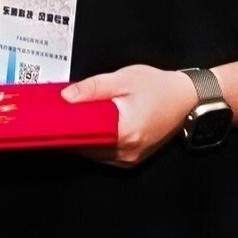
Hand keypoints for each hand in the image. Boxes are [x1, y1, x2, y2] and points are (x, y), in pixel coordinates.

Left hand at [63, 63, 196, 167]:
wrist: (186, 97)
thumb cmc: (160, 88)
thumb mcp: (123, 79)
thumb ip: (92, 88)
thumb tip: (66, 97)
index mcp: (125, 133)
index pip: (82, 139)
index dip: (64, 129)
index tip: (51, 121)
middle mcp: (127, 151)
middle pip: (85, 148)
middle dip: (72, 132)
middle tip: (61, 115)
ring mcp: (130, 158)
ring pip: (94, 153)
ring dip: (84, 138)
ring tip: (78, 118)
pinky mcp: (131, 158)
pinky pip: (104, 153)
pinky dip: (96, 141)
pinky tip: (94, 127)